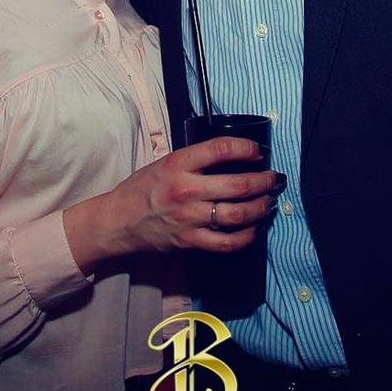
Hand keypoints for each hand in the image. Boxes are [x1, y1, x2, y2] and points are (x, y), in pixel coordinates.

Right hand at [63, 137, 281, 273]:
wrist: (118, 221)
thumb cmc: (142, 189)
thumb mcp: (165, 163)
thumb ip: (195, 160)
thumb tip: (231, 156)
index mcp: (178, 164)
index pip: (221, 149)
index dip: (246, 148)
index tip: (257, 151)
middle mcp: (186, 190)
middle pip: (238, 185)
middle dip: (264, 181)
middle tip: (273, 179)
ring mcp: (190, 218)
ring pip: (238, 214)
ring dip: (260, 207)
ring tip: (268, 202)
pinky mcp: (191, 241)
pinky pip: (227, 242)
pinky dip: (246, 236)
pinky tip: (254, 228)